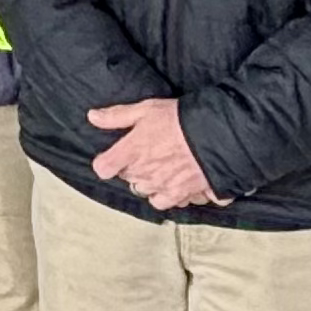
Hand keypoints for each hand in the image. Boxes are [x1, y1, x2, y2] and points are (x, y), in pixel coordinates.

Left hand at [88, 98, 223, 211]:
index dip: (108, 161)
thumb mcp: (146, 109)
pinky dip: (174, 194)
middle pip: (129, 180)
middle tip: (150, 153)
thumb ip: (117, 116)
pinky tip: (181, 180)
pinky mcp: (184, 195)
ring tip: (166, 169)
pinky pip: (172, 201)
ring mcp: (164, 188)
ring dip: (153, 184)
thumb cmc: (180, 119)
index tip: (116, 156)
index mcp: (131, 153)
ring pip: (148, 193)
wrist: (218, 135)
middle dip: (135, 169)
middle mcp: (145, 174)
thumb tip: (92, 117)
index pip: (104, 167)